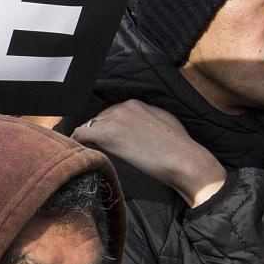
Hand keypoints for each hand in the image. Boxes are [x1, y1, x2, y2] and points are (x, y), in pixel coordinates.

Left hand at [76, 99, 226, 208]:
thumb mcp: (164, 123)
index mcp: (136, 103)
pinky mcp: (107, 134)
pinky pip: (81, 135)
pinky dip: (78, 143)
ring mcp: (114, 119)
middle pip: (99, 119)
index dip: (109, 129)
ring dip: (90, 140)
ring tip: (92, 154)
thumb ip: (147, 120)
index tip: (110, 142)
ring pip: (89, 127)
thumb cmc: (180, 147)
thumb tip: (138, 131)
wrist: (184, 159)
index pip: (112, 113)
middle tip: (101, 151)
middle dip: (99, 134)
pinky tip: (81, 154)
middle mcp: (123, 107)